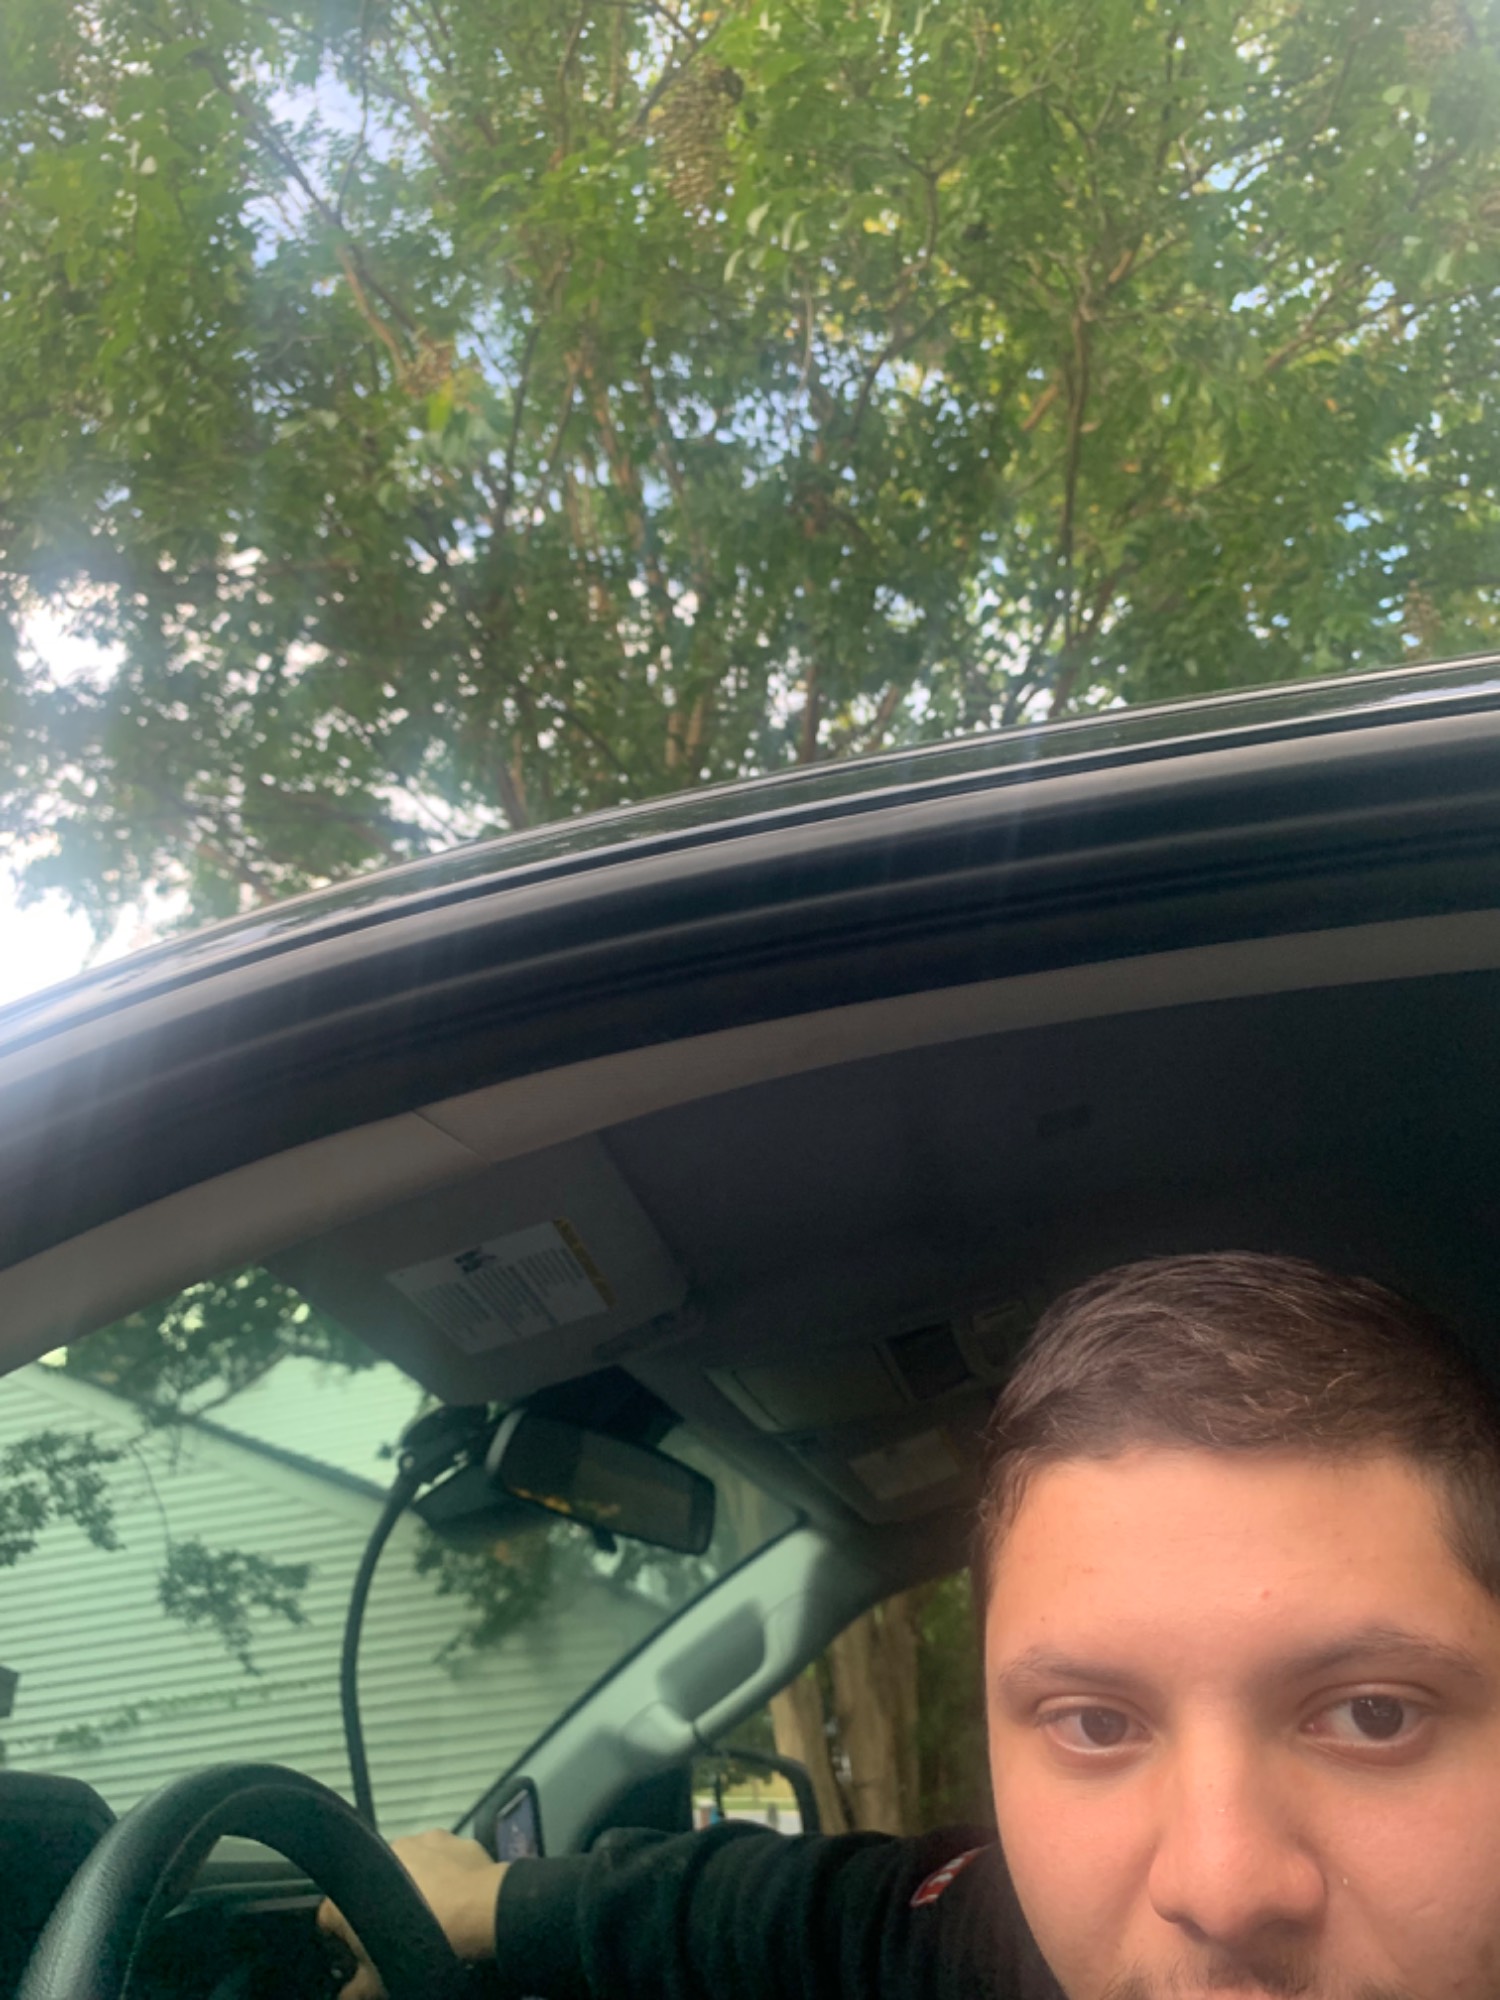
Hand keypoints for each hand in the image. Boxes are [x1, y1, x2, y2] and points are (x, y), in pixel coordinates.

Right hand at [317, 1828, 509, 1999]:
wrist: (476, 1911)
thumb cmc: (419, 1944)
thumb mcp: (380, 1981)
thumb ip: (355, 1991)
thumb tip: (345, 1997)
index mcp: (348, 1893)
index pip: (330, 1918)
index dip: (342, 1939)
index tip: (359, 1954)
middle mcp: (374, 1857)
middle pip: (371, 1887)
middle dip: (383, 1907)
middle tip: (403, 1933)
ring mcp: (411, 1841)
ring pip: (406, 1866)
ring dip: (414, 1883)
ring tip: (434, 1911)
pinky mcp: (444, 1835)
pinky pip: (437, 1854)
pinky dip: (443, 1869)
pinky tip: (457, 1890)